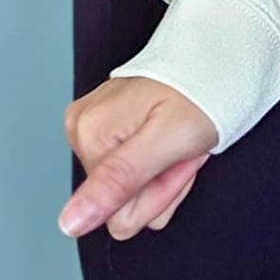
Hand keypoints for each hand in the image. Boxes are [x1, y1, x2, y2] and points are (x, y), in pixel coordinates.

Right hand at [59, 75, 219, 241]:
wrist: (211, 57)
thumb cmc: (199, 92)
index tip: (175, 159)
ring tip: (178, 138)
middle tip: (181, 147)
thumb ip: (117, 182)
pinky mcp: (108, 127)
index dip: (159, 195)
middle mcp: (83, 129)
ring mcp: (94, 127)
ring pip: (130, 192)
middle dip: (162, 184)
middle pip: (123, 206)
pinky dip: (159, 159)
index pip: (119, 218)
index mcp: (90, 134)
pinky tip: (170, 135)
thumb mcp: (168, 140)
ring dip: (164, 173)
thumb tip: (68, 222)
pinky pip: (132, 172)